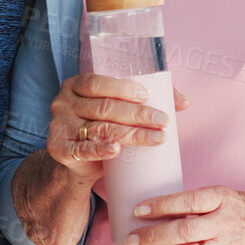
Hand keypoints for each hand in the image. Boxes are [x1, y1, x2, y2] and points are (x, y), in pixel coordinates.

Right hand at [46, 73, 172, 183]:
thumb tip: (185, 102)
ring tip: (157, 137)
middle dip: (137, 114)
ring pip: (100, 128)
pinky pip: (82, 150)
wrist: (74, 162)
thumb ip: (147, 100)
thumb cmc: (100, 126)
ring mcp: (59, 126)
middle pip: (103, 107)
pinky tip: (117, 150)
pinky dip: (100, 150)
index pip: (97, 82)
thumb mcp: (116, 110)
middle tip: (162, 120)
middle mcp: (63, 102)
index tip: (148, 95)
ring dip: (131, 134)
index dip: (122, 88)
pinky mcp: (59, 150)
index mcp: (76, 85)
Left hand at [121, 186, 244, 244]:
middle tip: (129, 239)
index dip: (161, 205)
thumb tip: (162, 207)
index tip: (137, 210)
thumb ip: (201, 202)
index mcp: (222, 198)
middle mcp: (223, 222)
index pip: (187, 200)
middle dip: (152, 236)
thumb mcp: (229, 195)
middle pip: (182, 230)